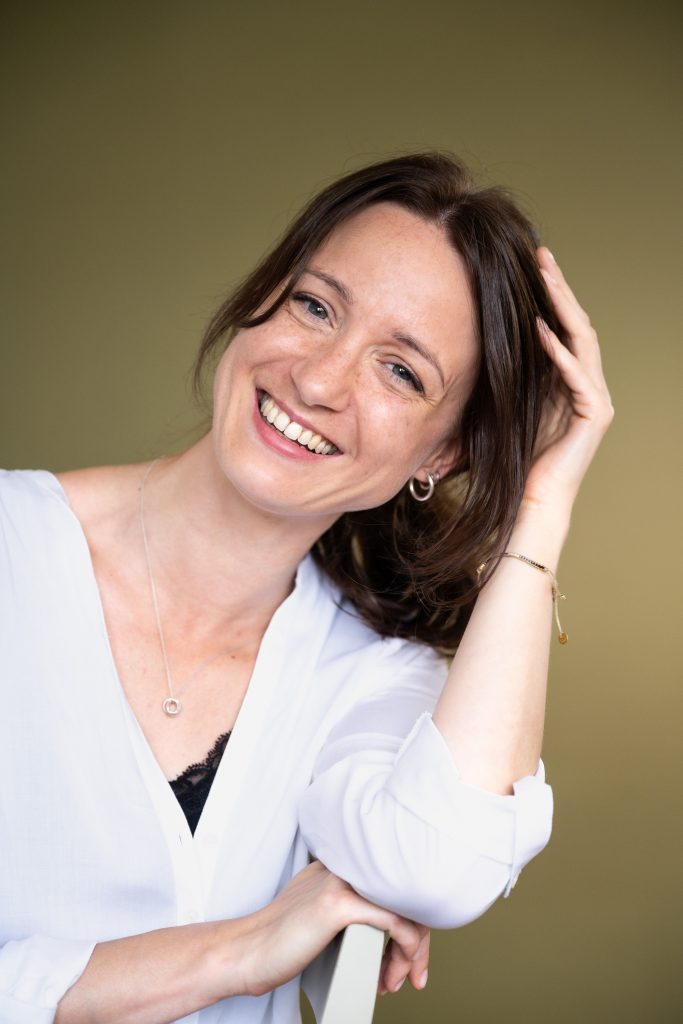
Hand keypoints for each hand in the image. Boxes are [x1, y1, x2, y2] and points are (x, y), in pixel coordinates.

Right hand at [237, 860, 428, 997]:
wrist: (247, 954)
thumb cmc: (281, 942)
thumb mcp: (320, 911)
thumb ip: (349, 902)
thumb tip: (392, 924)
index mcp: (340, 864)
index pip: (394, 884)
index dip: (411, 919)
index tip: (410, 957)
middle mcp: (344, 866)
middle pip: (405, 893)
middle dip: (417, 941)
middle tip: (414, 975)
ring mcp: (341, 883)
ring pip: (404, 908)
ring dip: (412, 952)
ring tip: (398, 979)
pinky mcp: (337, 905)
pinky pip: (394, 922)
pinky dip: (406, 949)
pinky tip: (398, 967)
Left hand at [520, 247, 614, 515]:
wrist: (531, 499)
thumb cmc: (514, 457)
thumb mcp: (509, 403)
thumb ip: (511, 373)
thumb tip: (485, 337)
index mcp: (569, 380)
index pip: (564, 327)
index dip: (550, 295)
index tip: (531, 264)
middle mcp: (589, 384)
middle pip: (577, 325)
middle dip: (559, 289)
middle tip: (542, 255)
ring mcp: (597, 399)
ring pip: (583, 341)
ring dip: (562, 308)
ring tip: (545, 278)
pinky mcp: (595, 415)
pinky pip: (578, 375)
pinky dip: (559, 352)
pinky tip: (541, 330)